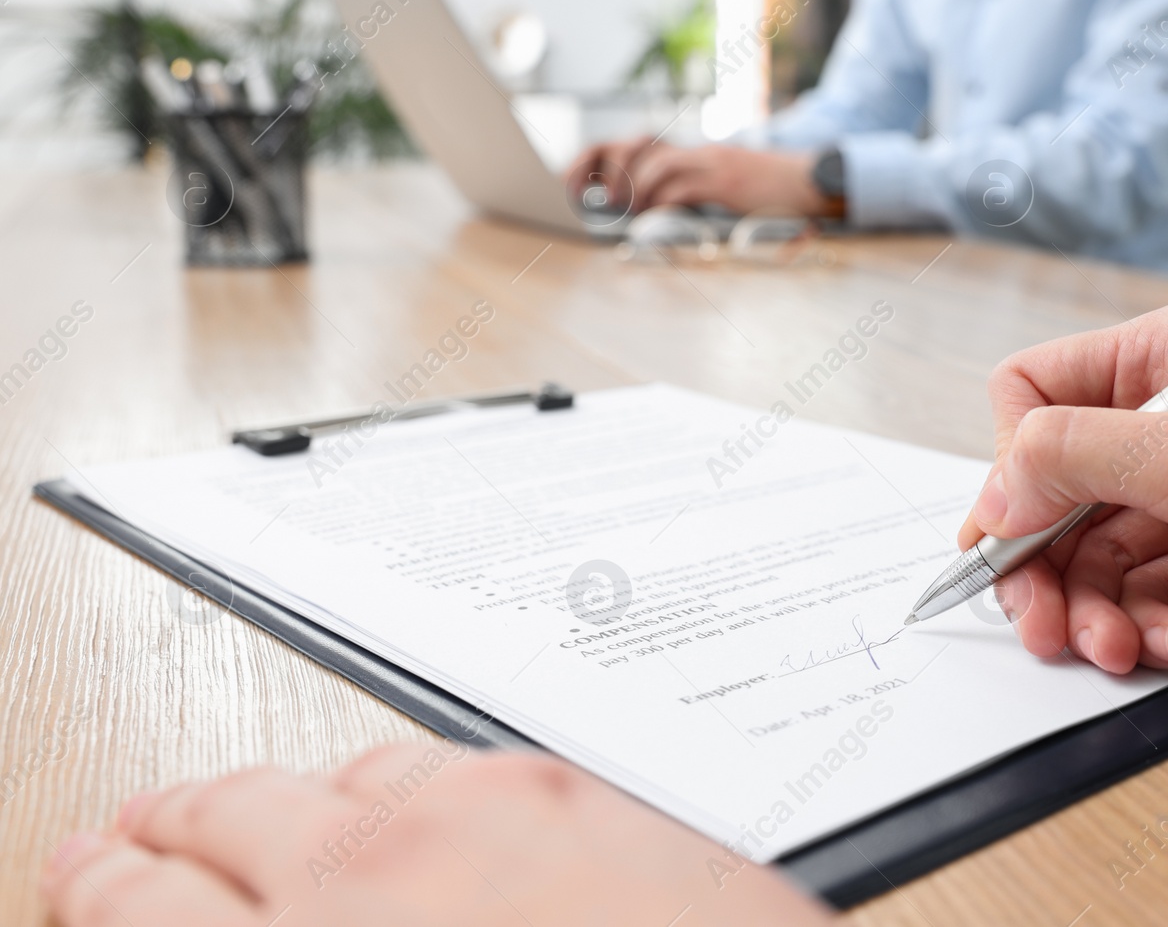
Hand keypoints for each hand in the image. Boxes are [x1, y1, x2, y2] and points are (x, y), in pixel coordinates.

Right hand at [42, 745, 832, 926]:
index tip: (82, 880)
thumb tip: (269, 925)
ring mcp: (493, 815)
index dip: (102, 890)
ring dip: (281, 799)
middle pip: (225, 817)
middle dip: (160, 831)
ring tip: (251, 816)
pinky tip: (400, 805)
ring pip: (339, 774)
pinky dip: (397, 783)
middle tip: (123, 840)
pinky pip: (451, 759)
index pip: (147, 908)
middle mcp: (392, 873)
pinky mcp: (583, 788)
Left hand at [567, 138, 834, 217]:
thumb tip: (653, 213)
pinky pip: (682, 188)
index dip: (598, 158)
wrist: (810, 182)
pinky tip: (656, 217)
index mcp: (691, 152)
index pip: (632, 144)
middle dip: (608, 169)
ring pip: (655, 166)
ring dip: (634, 190)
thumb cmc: (768, 192)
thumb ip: (691, 192)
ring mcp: (711, 163)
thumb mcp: (723, 187)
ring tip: (630, 212)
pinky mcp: (726, 181)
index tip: (578, 184)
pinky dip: (662, 203)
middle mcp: (696, 151)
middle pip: (635, 145)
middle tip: (599, 199)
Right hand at [958, 303, 1167, 700]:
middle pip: (1051, 496)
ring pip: (1091, 560)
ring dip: (1092, 611)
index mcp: (1164, 364)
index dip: (1013, 467)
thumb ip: (1077, 458)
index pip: (1034, 397)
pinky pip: (1143, 600)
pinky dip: (1143, 629)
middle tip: (1045, 624)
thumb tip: (992, 493)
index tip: (1016, 531)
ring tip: (1120, 647)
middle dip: (1043, 566)